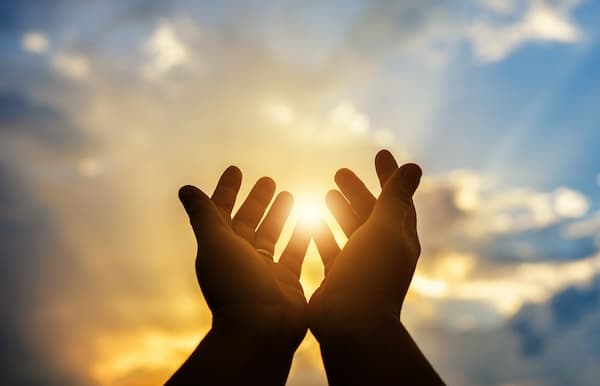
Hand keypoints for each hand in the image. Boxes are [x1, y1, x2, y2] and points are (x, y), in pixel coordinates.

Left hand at [177, 166, 309, 359]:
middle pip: (249, 222)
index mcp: (220, 248)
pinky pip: (295, 253)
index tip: (236, 169)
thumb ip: (203, 215)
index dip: (227, 190)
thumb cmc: (235, 285)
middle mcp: (241, 258)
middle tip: (269, 180)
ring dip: (280, 215)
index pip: (222, 212)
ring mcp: (265, 271)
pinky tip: (311, 219)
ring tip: (289, 194)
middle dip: (257, 201)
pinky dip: (302, 236)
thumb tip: (185, 188)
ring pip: (273, 236)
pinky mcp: (287, 282)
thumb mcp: (215, 244)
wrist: (261, 330)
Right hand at [309, 150, 421, 340]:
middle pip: (371, 214)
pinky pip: (331, 250)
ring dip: (340, 211)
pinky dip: (323, 234)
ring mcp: (359, 266)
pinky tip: (310, 221)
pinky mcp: (338, 278)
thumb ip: (395, 197)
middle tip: (339, 171)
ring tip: (326, 192)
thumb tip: (415, 166)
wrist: (351, 324)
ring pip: (350, 231)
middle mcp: (382, 251)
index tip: (380, 153)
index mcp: (400, 238)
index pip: (397, 199)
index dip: (389, 176)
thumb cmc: (370, 273)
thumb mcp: (386, 228)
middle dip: (358, 192)